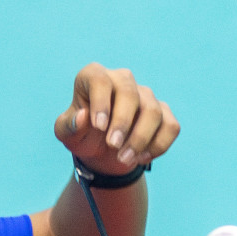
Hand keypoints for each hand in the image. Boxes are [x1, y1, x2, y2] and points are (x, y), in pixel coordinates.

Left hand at [54, 63, 179, 175]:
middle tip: (113, 147)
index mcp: (94, 77)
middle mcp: (122, 80)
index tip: (99, 127)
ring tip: (123, 158)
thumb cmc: (81, 135)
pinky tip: (141, 158)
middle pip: (130, 93)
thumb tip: (82, 117)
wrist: (101, 152)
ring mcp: (145, 96)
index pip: (100, 80)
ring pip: (152, 111)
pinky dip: (158, 146)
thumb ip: (68, 125)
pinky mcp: (163, 113)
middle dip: (123, 123)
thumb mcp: (66, 134)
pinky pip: (170, 126)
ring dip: (139, 139)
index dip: (101, 102)